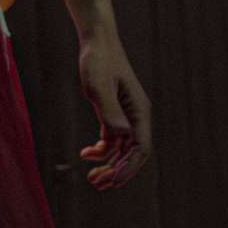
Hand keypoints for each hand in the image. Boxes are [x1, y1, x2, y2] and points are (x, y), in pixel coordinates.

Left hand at [76, 32, 151, 188]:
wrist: (96, 42)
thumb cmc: (99, 61)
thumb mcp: (99, 85)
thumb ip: (109, 110)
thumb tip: (121, 135)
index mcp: (140, 112)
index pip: (141, 149)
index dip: (129, 168)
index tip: (113, 181)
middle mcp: (136, 117)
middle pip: (132, 153)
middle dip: (117, 172)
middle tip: (98, 185)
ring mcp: (126, 115)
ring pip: (121, 149)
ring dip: (109, 165)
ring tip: (93, 180)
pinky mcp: (113, 112)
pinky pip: (111, 139)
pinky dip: (101, 150)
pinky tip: (85, 154)